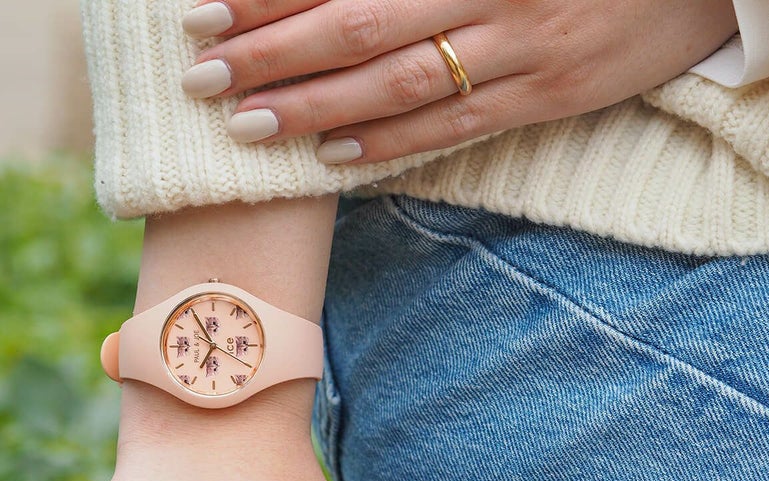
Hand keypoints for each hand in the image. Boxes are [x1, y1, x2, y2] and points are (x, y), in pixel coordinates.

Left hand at [180, 0, 737, 161]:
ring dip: (315, 106)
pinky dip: (390, 143)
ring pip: (398, 84)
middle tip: (202, 76)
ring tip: (248, 125)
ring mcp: (518, 50)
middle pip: (358, 25)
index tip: (205, 11)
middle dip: (272, 53)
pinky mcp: (543, 97)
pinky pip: (453, 128)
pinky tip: (332, 156)